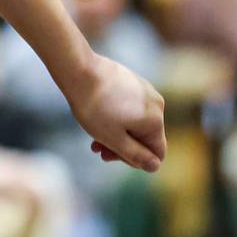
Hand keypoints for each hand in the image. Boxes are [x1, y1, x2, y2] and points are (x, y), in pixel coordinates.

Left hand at [65, 54, 165, 171]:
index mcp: (155, 121)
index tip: (112, 156)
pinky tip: (97, 119)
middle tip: (98, 150)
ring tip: (94, 138)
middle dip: (123, 147)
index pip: (157, 153)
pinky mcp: (133, 81)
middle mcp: (157, 104)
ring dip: (117, 133)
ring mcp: (145, 90)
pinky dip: (117, 117)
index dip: (136, 161)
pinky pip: (130, 107)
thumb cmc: (95, 107)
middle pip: (146, 137)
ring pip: (135, 122)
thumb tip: (155, 166)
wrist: (79, 70)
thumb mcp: (114, 139)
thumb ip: (136, 156)